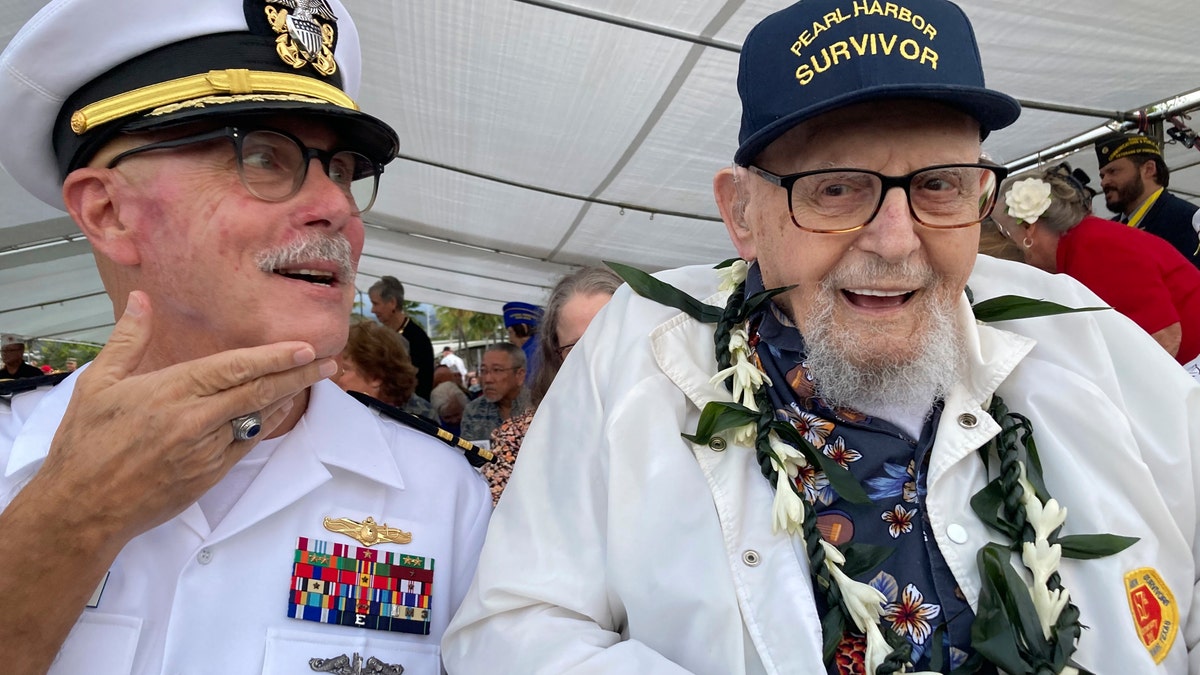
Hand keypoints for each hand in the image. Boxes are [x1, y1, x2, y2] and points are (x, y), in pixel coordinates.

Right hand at [30, 291, 337, 544]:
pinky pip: (247, 444)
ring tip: (314, 378)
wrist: (82, 509)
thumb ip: (128, 340)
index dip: (274, 358)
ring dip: (288, 398)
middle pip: (258, 392)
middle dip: (298, 375)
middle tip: (328, 361)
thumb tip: (142, 299)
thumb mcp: (98, 384)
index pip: (234, 369)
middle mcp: (193, 421)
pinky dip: (266, 423)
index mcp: (169, 393)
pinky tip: (280, 409)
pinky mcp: (210, 476)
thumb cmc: (85, 445)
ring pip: (258, 418)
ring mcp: (205, 452)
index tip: (305, 347)